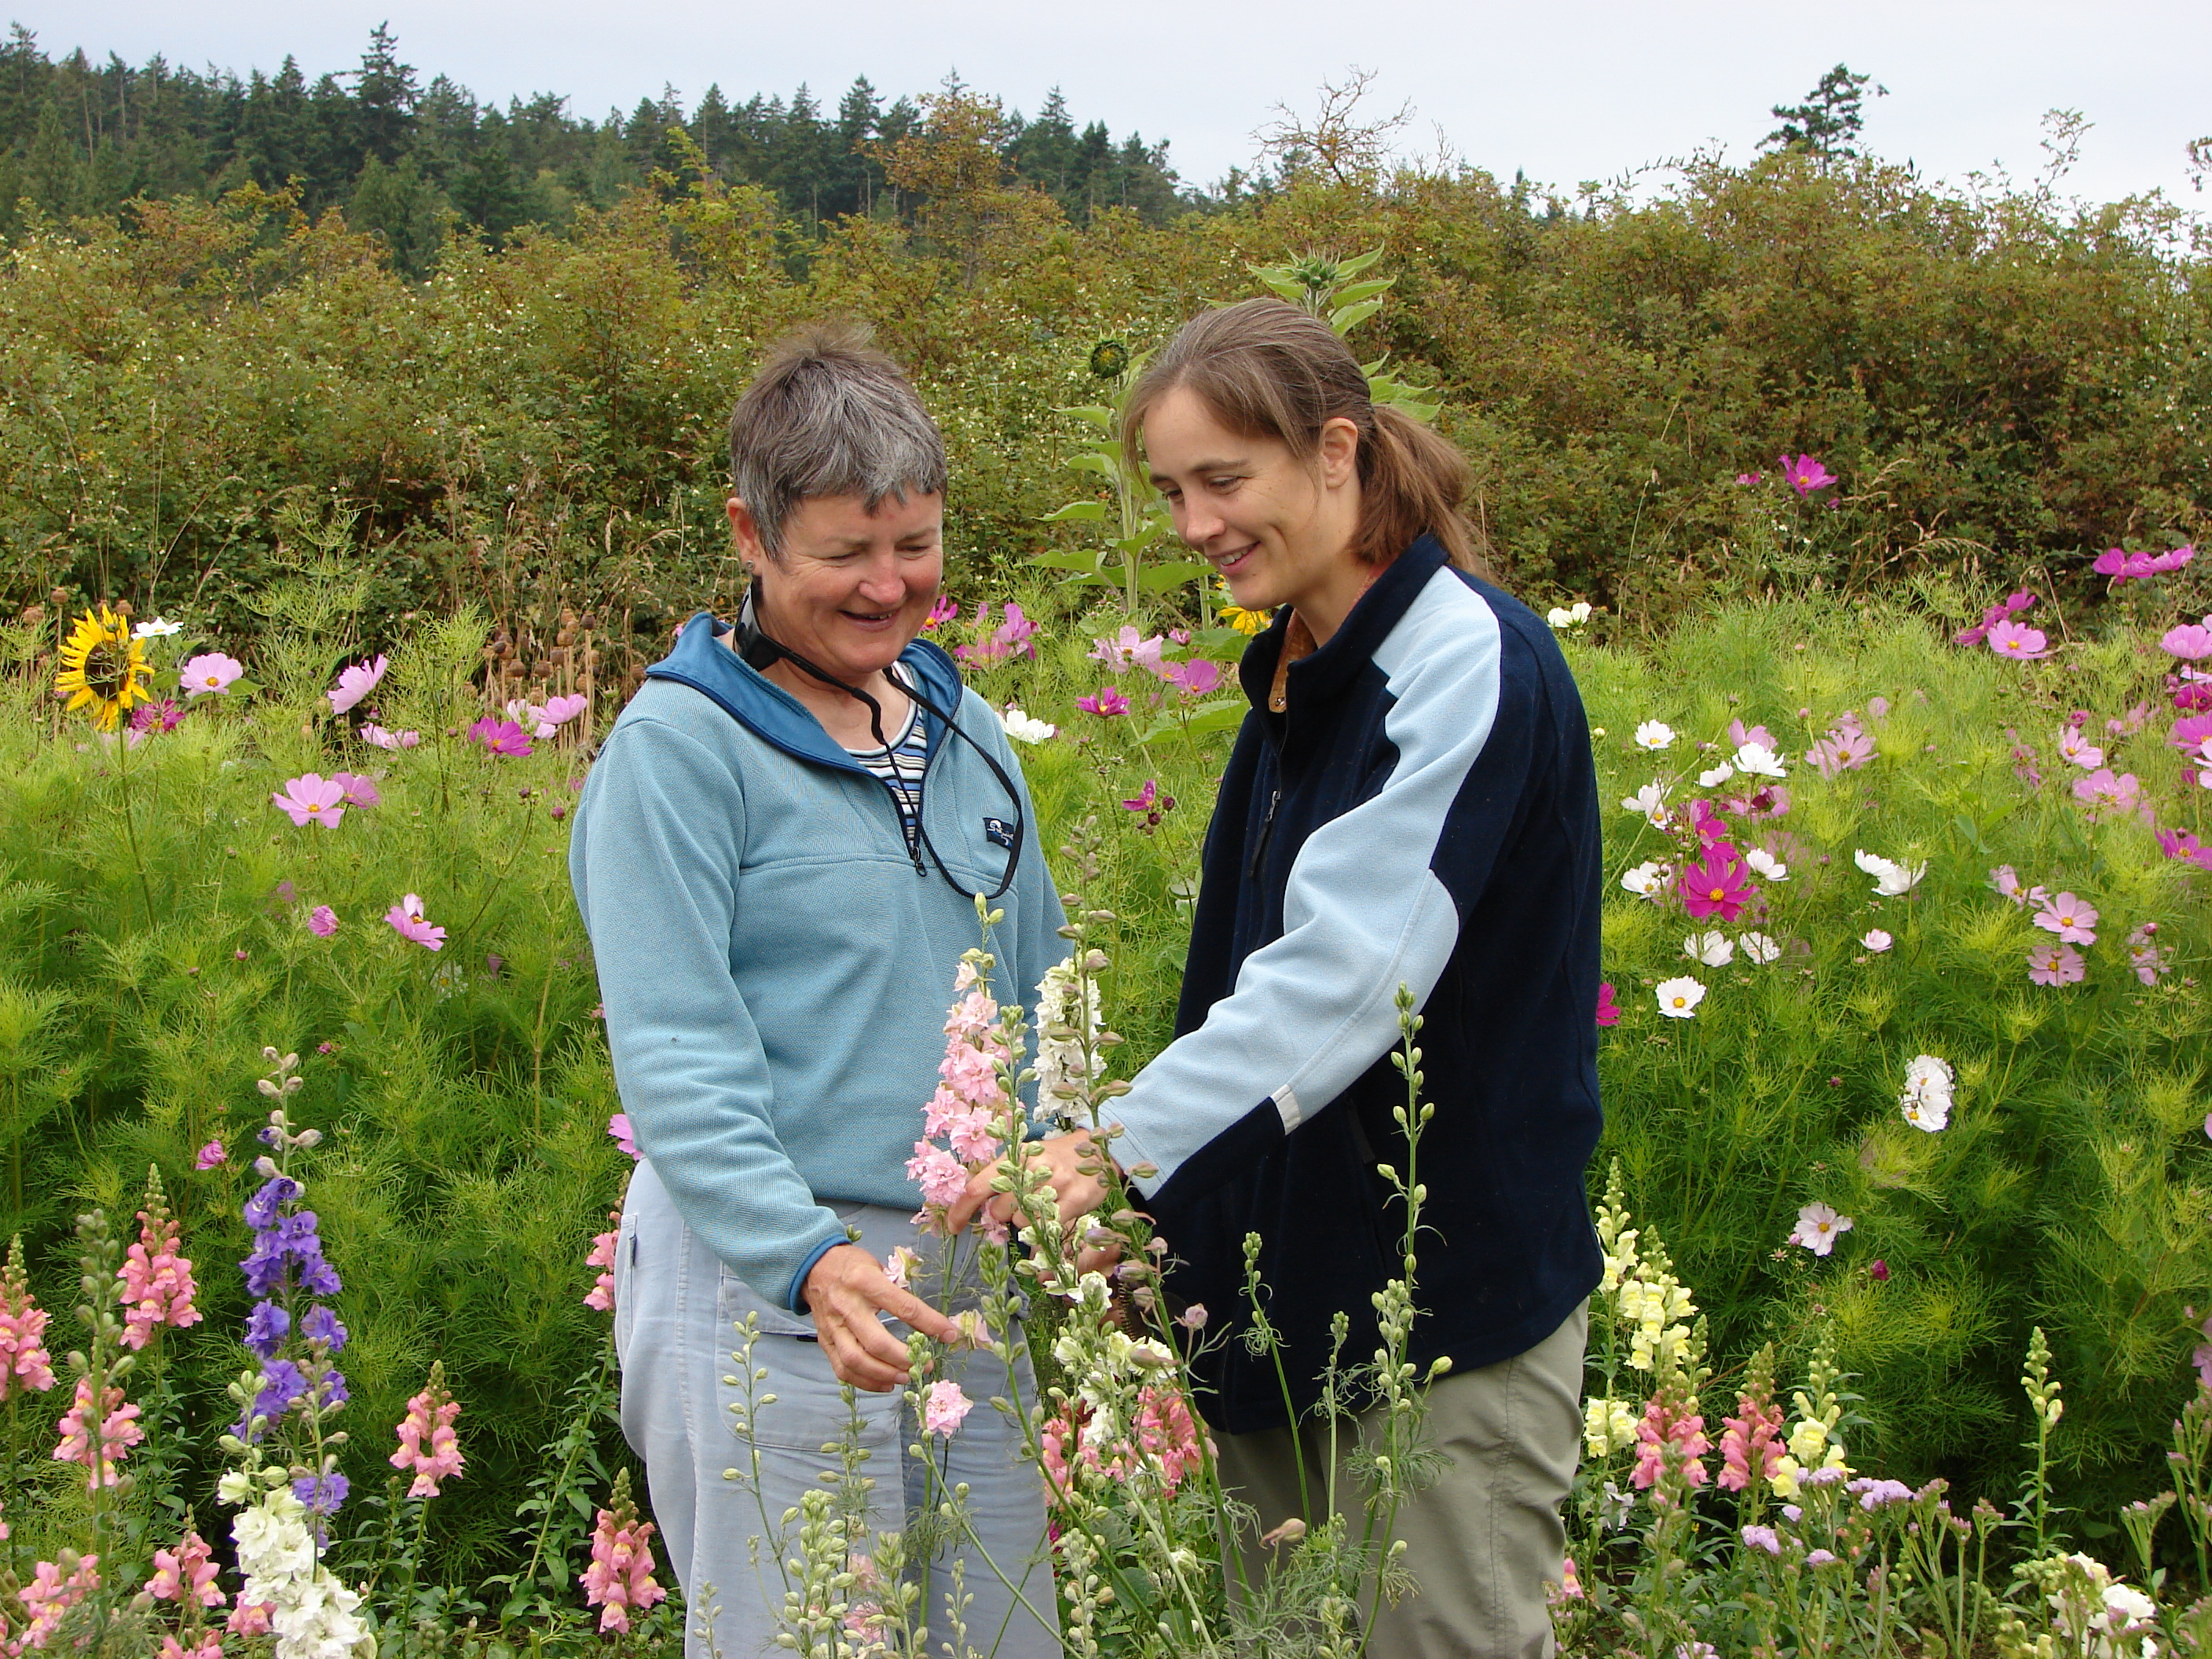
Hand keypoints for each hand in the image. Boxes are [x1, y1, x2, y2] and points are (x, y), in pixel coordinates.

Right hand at [802, 1243, 961, 1391]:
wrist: (813, 1267)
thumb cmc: (852, 1266)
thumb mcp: (878, 1266)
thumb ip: (898, 1290)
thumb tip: (929, 1318)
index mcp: (865, 1281)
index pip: (903, 1307)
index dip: (930, 1323)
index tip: (949, 1334)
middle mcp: (847, 1306)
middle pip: (876, 1342)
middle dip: (904, 1359)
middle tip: (924, 1365)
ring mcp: (833, 1327)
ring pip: (856, 1361)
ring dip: (885, 1375)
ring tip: (906, 1377)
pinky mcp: (824, 1341)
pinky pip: (843, 1370)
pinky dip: (865, 1382)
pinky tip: (886, 1383)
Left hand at [946, 1130, 1114, 1241]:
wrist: (1095, 1152)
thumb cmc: (1052, 1159)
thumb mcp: (1024, 1159)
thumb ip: (1001, 1179)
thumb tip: (975, 1208)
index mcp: (1014, 1157)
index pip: (977, 1187)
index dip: (960, 1211)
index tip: (953, 1227)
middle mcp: (1032, 1168)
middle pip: (999, 1210)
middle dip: (1004, 1215)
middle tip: (1021, 1205)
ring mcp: (1054, 1184)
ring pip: (1022, 1222)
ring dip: (1027, 1222)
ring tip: (1042, 1206)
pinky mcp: (1074, 1200)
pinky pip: (1046, 1230)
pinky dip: (1043, 1234)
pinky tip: (1051, 1221)